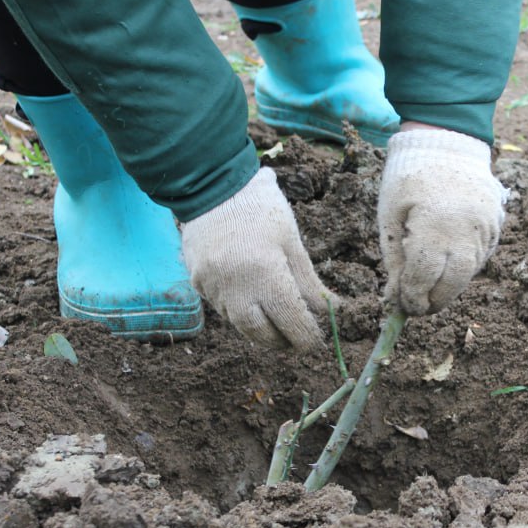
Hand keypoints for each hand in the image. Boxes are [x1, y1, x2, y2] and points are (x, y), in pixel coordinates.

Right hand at [181, 167, 330, 349]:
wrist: (211, 185)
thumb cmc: (260, 207)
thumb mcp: (291, 240)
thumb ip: (308, 280)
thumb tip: (330, 310)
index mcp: (265, 271)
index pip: (289, 319)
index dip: (305, 336)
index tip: (314, 343)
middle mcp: (235, 285)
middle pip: (260, 332)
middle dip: (280, 341)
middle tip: (295, 341)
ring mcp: (212, 286)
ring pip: (238, 323)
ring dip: (259, 329)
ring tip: (275, 325)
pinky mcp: (197, 282)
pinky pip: (220, 308)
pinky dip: (239, 312)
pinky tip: (250, 303)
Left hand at [378, 128, 506, 314]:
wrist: (446, 143)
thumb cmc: (409, 178)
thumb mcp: (390, 216)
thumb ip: (394, 259)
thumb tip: (396, 298)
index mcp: (435, 223)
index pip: (424, 277)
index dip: (411, 297)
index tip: (401, 305)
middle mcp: (467, 228)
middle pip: (453, 283)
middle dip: (434, 301)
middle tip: (418, 308)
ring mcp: (486, 226)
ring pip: (469, 272)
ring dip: (448, 287)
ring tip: (429, 288)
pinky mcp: (496, 225)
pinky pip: (480, 257)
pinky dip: (462, 269)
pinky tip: (446, 266)